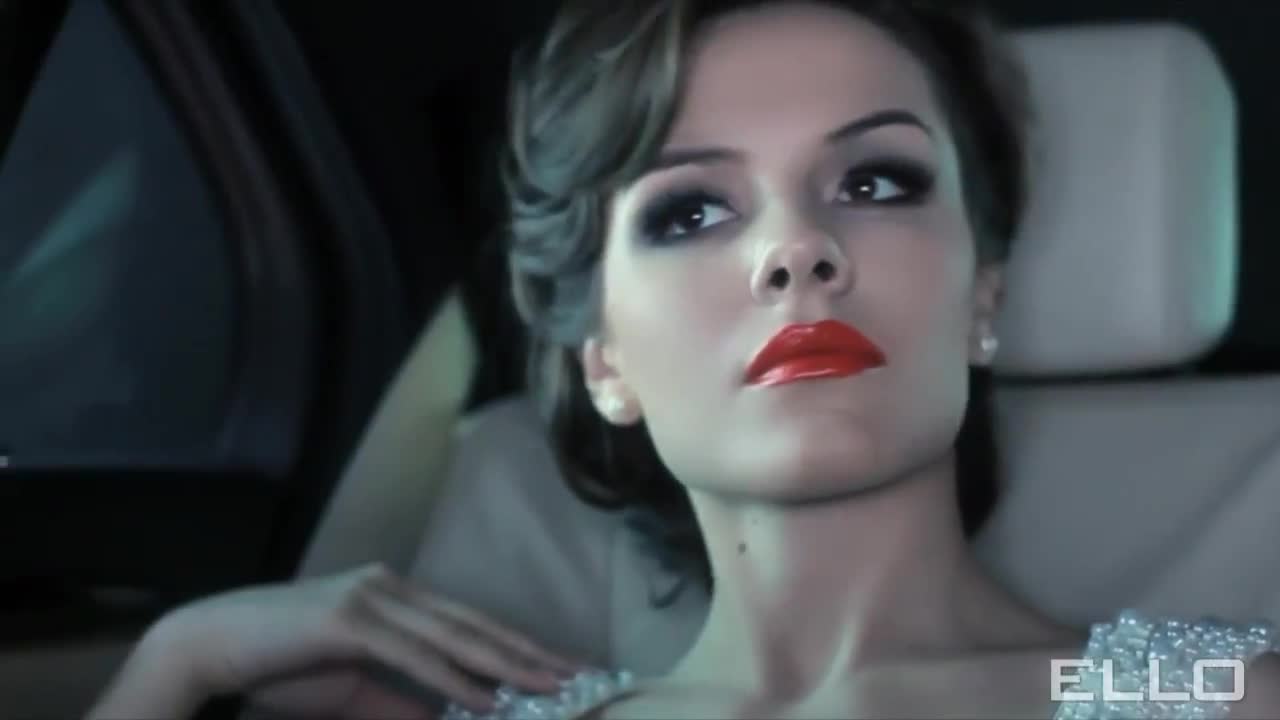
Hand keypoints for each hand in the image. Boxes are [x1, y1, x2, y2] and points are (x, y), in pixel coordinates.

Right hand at [91, 564, 578, 718]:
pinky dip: (455, 679)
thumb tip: (450, 717)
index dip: (516, 646)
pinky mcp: (348, 619)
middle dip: (529, 654)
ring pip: (455, 637)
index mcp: (394, 595)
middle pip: (475, 625)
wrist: (207, 646)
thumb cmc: (276, 665)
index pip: (469, 623)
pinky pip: (414, 656)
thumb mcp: (353, 687)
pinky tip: (488, 699)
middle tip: (578, 676)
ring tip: (551, 688)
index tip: (557, 669)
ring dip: (507, 665)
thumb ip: (402, 699)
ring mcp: (370, 598)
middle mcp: (390, 588)